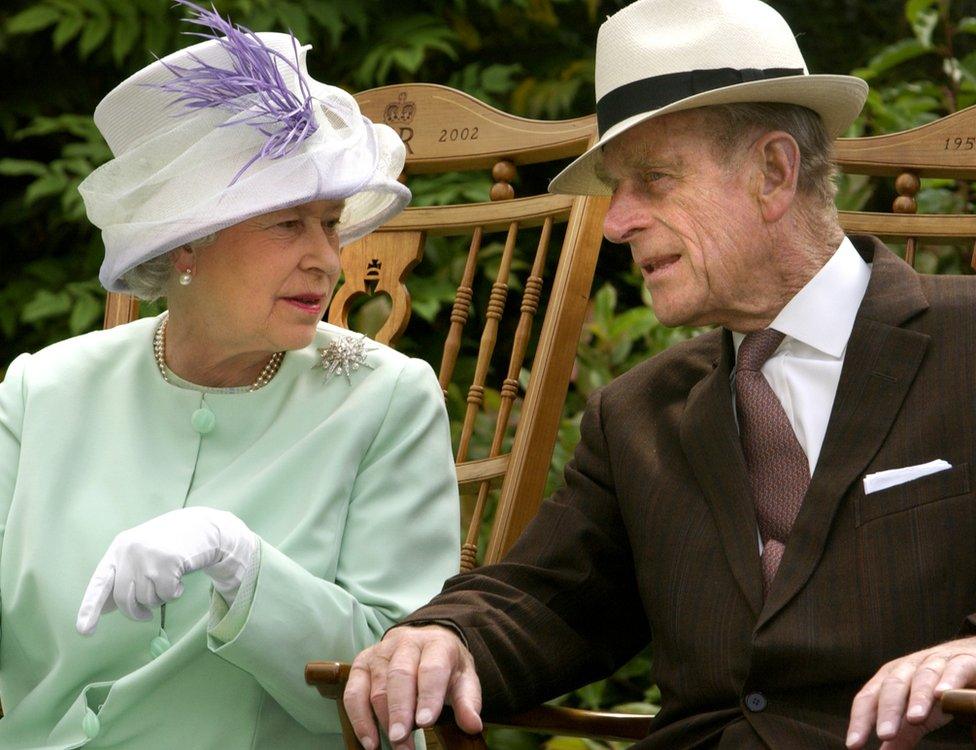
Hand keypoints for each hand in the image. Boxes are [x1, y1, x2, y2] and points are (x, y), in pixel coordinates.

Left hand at [76, 506, 257, 634]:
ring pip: (147, 598)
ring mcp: (148, 556)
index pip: (100, 582)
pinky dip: (175, 593)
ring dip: (160, 598)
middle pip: (124, 598)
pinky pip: (167, 595)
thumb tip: (104, 609)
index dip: (90, 607)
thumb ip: (123, 577)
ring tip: (169, 580)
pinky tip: (180, 578)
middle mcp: (129, 551)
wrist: (201, 526)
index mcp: (118, 549)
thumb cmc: (169, 544)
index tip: (84, 631)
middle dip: (135, 612)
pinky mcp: (168, 562)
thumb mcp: (141, 555)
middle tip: (145, 616)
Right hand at [344, 624, 482, 749]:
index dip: (428, 695)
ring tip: (395, 745)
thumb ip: (468, 701)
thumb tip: (473, 725)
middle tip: (402, 739)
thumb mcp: (464, 679)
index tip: (426, 722)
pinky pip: (353, 692)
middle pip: (400, 676)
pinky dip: (359, 718)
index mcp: (436, 643)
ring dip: (383, 720)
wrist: (426, 642)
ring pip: (377, 686)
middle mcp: (405, 642)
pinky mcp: (361, 663)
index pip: (431, 669)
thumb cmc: (446, 665)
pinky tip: (370, 741)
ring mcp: (380, 652)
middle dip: (400, 710)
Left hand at [846, 636, 975, 748]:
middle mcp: (908, 668)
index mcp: (890, 679)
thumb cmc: (937, 689)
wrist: (969, 658)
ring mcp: (935, 663)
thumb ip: (903, 732)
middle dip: (888, 710)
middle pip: (893, 686)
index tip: (854, 744)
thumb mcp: (918, 711)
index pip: (869, 698)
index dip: (860, 720)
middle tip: (884, 734)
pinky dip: (948, 680)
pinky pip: (954, 669)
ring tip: (915, 718)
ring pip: (923, 677)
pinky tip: (942, 694)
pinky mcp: (962, 662)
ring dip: (918, 697)